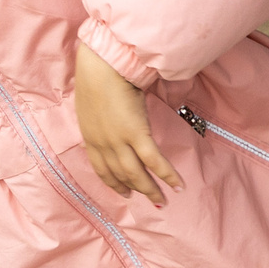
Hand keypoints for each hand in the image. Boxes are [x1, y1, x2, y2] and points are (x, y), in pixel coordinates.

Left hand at [75, 43, 181, 204]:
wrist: (103, 66)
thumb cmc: (99, 77)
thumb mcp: (93, 103)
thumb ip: (101, 118)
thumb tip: (113, 119)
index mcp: (90, 137)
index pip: (102, 169)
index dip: (115, 184)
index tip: (125, 192)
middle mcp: (103, 144)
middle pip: (121, 175)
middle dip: (137, 190)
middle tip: (151, 201)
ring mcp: (118, 141)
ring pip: (136, 173)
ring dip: (151, 189)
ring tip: (164, 200)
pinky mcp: (136, 134)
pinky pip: (154, 160)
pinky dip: (167, 174)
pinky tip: (177, 185)